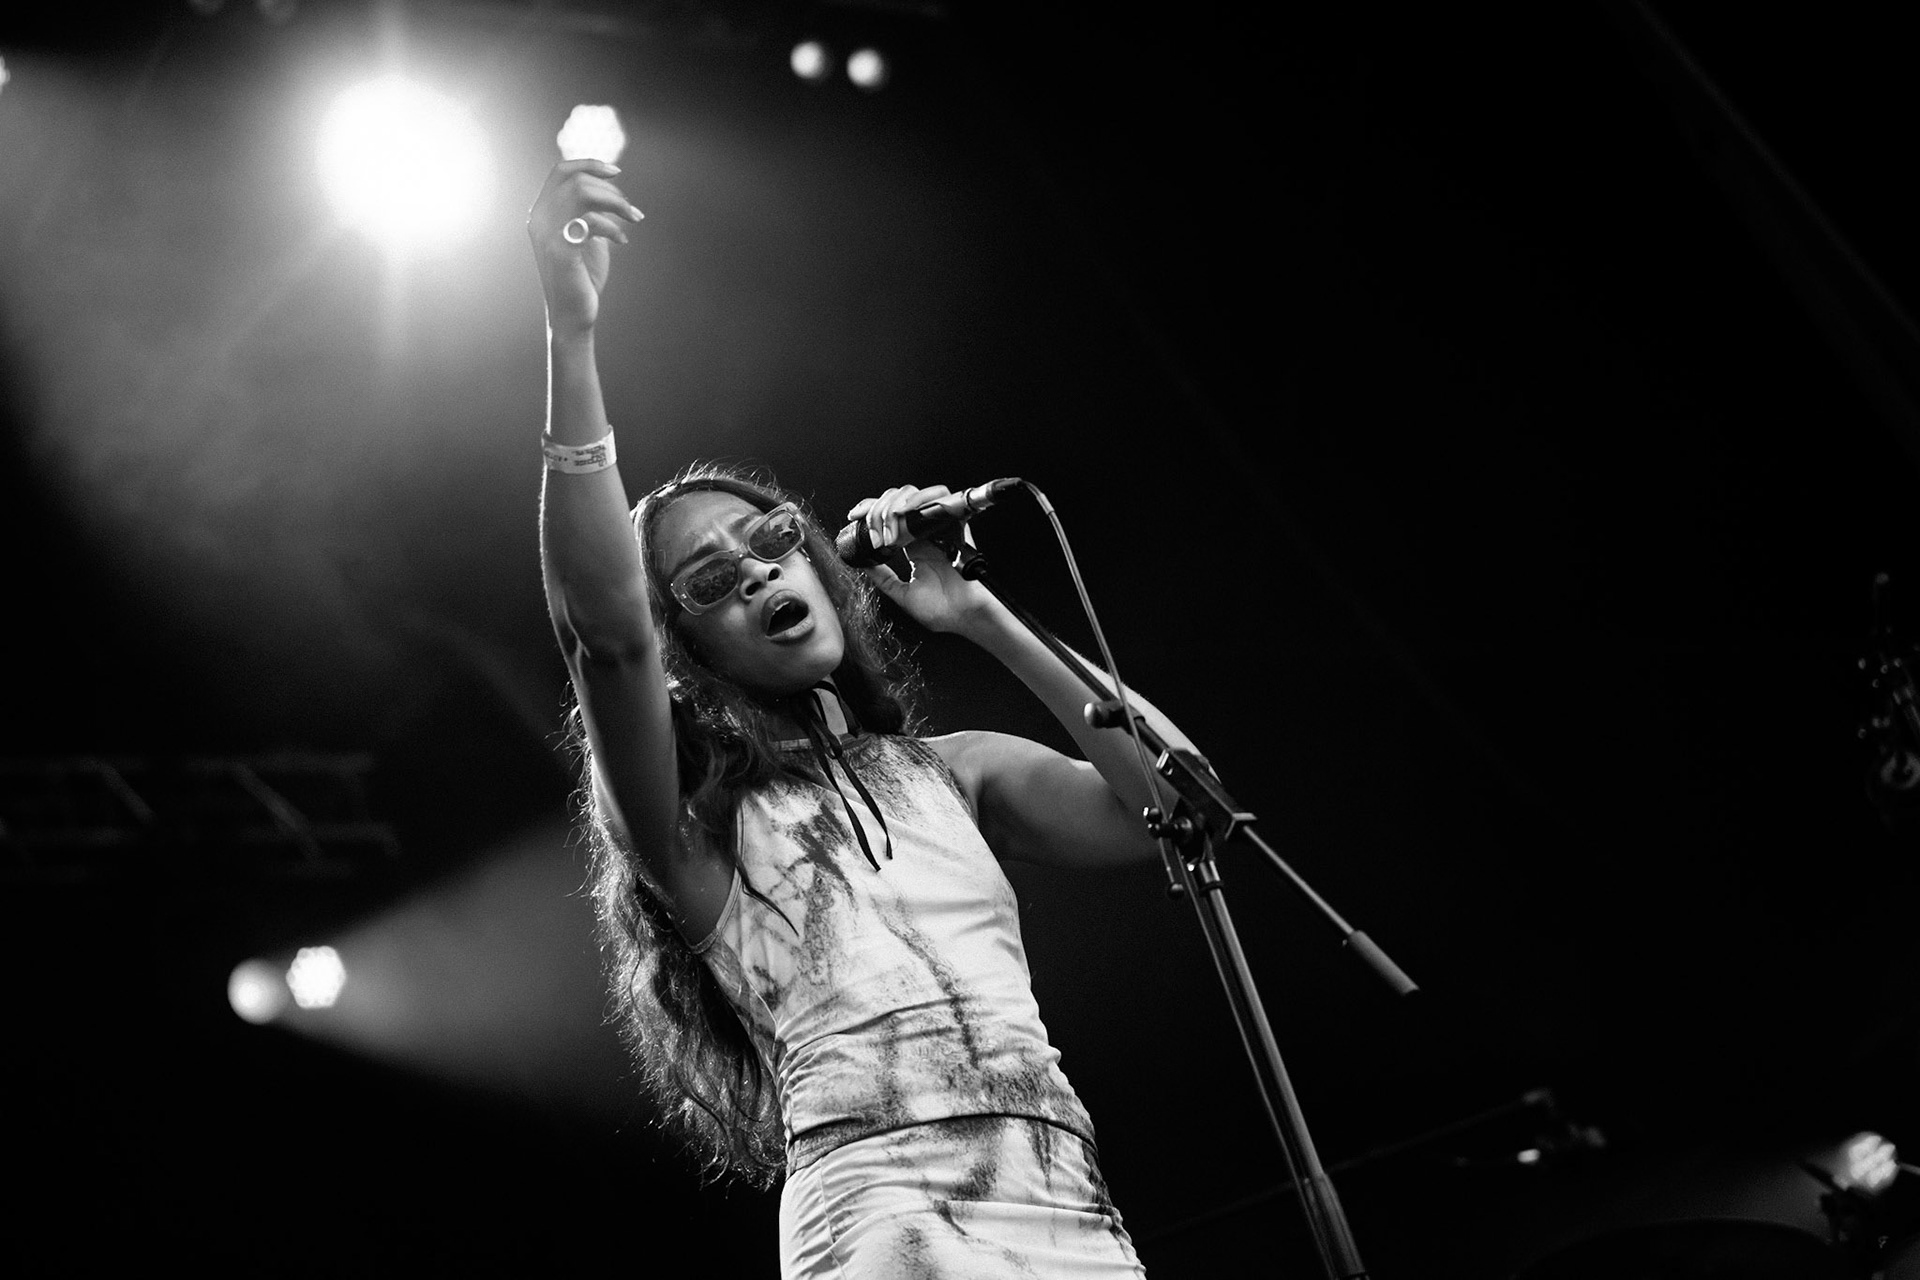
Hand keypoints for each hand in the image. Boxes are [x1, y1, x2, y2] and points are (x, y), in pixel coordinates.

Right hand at [526, 159, 643, 336]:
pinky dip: (612, 227)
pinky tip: (622, 241)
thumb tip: (609, 188)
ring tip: (633, 219)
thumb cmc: (582, 276)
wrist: (574, 315)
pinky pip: (590, 220)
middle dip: (611, 189)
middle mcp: (539, 218)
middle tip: (631, 210)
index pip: (560, 171)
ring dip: (616, 202)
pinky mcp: (561, 249)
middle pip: (575, 179)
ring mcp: (546, 233)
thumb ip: (590, 211)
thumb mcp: (585, 235)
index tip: (616, 172)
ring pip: (582, 192)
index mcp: (542, 212)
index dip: (589, 164)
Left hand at [847, 485, 1001, 635]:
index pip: (889, 516)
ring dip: (895, 504)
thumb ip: (883, 577)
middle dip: (877, 509)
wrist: (965, 617)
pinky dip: (919, 500)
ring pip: (914, 495)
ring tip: (888, 522)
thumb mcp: (901, 594)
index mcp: (913, 546)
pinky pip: (939, 498)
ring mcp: (938, 528)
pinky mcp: (954, 526)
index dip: (870, 509)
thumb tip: (862, 563)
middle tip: (873, 532)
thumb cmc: (941, 611)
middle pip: (897, 500)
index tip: (854, 516)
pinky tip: (905, 512)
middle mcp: (924, 534)